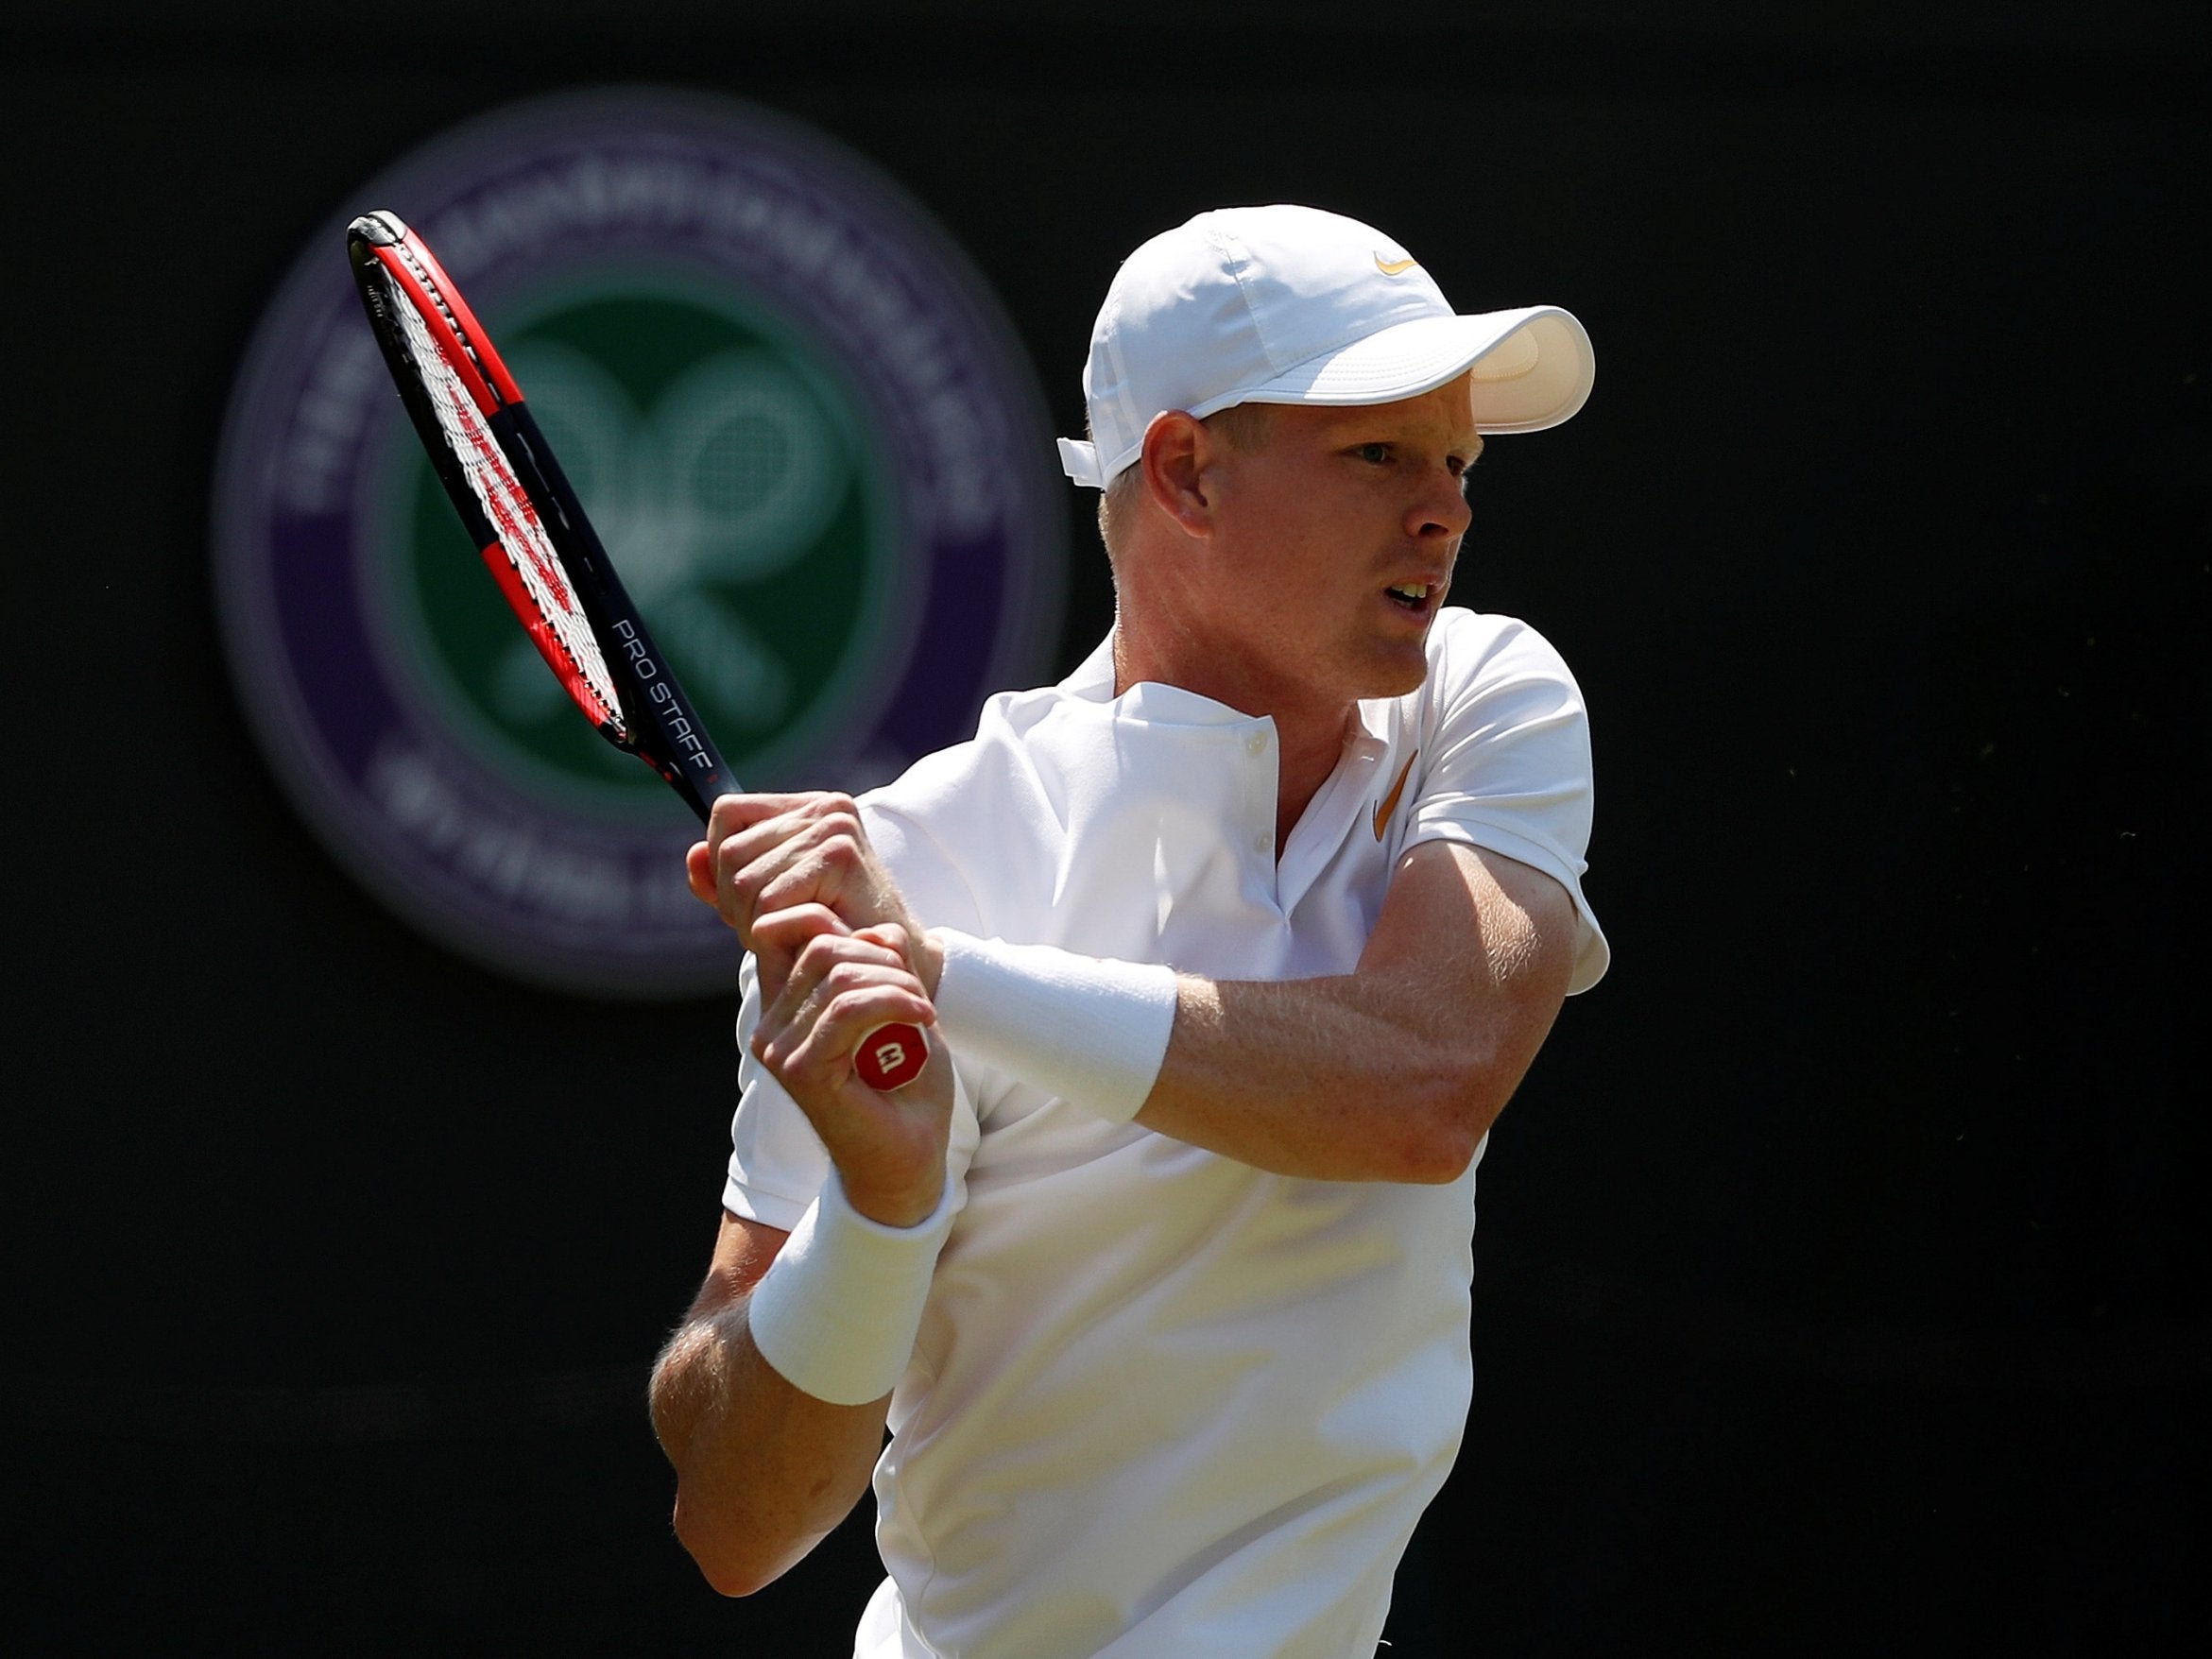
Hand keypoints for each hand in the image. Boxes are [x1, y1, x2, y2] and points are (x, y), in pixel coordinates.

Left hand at [687, 793, 943, 1001]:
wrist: (892, 965)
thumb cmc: (835, 932)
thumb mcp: (772, 902)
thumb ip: (729, 879)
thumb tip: (694, 855)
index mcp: (807, 808)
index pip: (728, 812)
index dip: (720, 860)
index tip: (742, 900)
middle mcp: (823, 807)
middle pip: (731, 850)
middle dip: (734, 902)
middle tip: (766, 931)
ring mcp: (833, 827)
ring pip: (744, 878)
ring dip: (751, 921)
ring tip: (785, 937)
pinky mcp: (840, 856)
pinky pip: (769, 898)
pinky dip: (772, 930)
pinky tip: (798, 940)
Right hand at [749, 905, 950, 1227]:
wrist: (909, 1157)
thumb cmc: (904, 1085)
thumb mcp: (898, 1008)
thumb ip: (884, 966)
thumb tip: (878, 931)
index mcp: (786, 1007)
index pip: (782, 931)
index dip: (833, 919)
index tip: (889, 952)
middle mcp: (771, 1026)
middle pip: (821, 945)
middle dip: (883, 958)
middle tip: (918, 994)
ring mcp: (780, 1049)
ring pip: (837, 973)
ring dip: (896, 983)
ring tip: (923, 1010)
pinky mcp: (801, 1070)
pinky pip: (847, 1008)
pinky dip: (895, 1002)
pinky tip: (923, 1016)